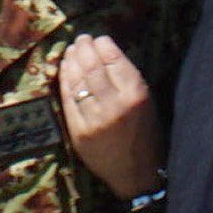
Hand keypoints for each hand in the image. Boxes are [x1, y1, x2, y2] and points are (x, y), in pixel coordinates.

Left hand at [57, 35, 159, 199]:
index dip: (104, 45)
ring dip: (72, 60)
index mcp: (136, 95)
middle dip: (85, 48)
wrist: (136, 174)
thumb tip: (107, 54)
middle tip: (82, 39)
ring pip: (78, 80)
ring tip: (72, 50)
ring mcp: (95, 119)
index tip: (99, 38)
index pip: (115, 60)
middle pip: (93, 67)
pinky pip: (69, 99)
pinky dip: (65, 80)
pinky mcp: (80, 131)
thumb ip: (128, 81)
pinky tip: (65, 69)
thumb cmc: (145, 136)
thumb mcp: (147, 104)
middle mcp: (115, 105)